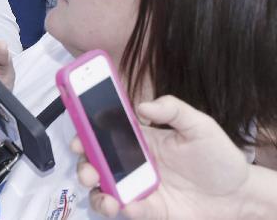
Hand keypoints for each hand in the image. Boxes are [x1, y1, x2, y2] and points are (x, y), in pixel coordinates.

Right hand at [73, 96, 251, 218]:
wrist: (239, 195)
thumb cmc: (218, 157)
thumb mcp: (200, 126)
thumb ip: (173, 110)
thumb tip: (142, 106)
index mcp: (139, 139)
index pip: (105, 131)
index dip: (86, 132)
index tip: (78, 135)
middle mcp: (133, 162)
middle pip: (96, 162)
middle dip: (84, 165)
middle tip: (88, 169)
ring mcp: (138, 186)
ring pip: (104, 189)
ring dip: (96, 192)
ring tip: (104, 195)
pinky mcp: (148, 209)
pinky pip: (127, 209)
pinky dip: (122, 209)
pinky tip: (128, 206)